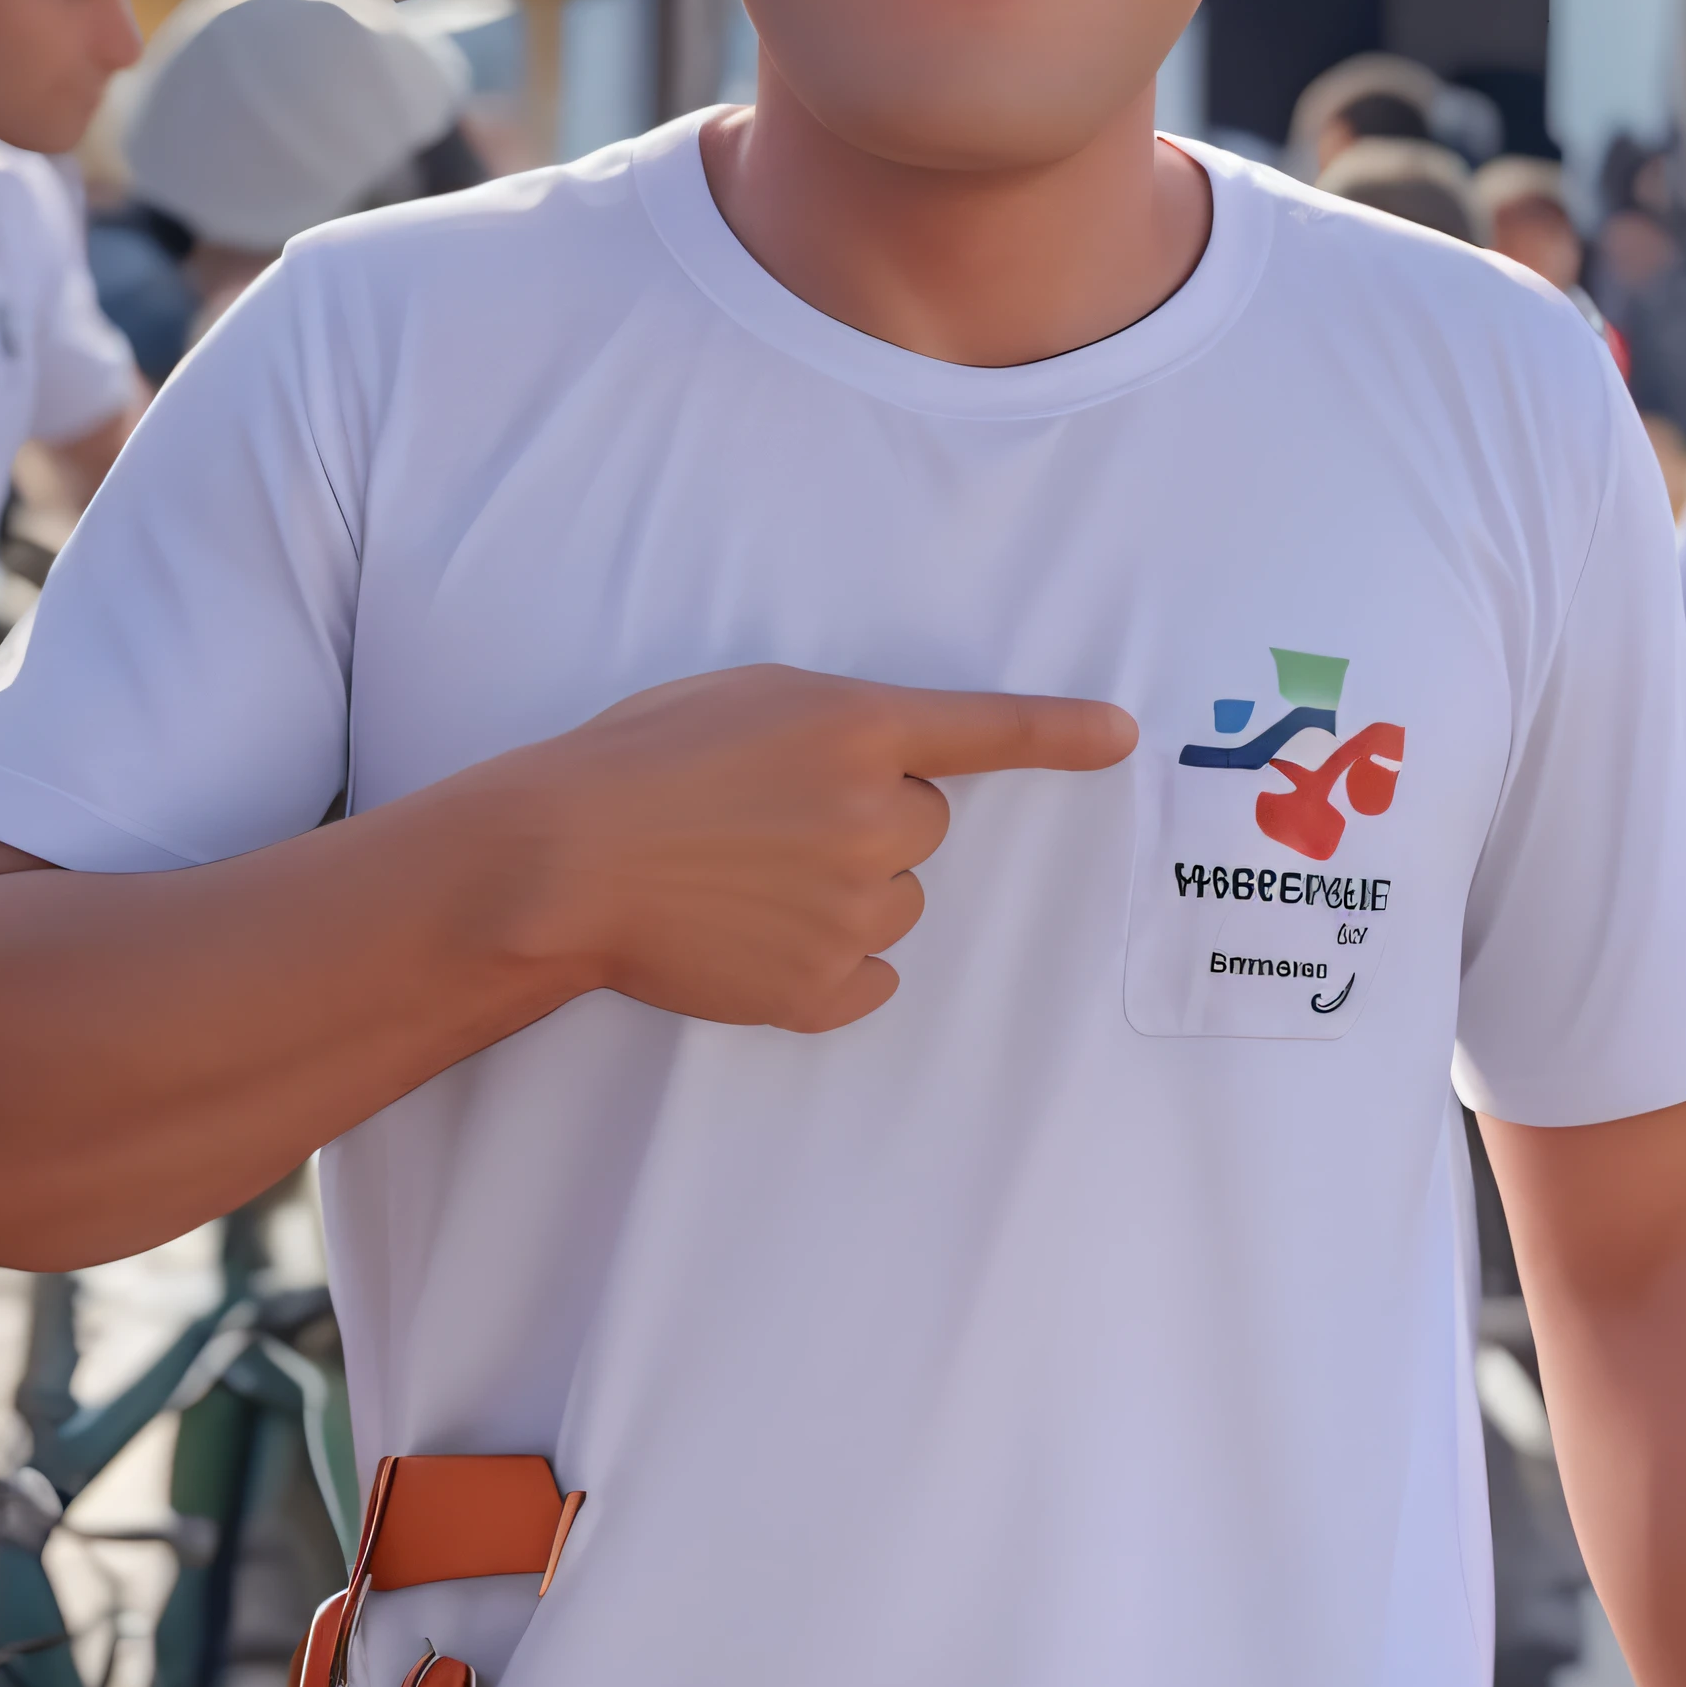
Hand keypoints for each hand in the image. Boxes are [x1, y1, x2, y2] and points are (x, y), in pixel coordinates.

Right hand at [490, 663, 1135, 1033]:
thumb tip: (887, 767)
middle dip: (868, 823)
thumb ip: (833, 726)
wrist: (564, 861)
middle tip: (773, 823)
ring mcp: (855, 909)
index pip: (990, 730)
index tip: (1122, 737)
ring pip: (894, 903)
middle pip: (924, 828)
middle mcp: (876, 817)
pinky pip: (870, 980)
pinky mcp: (824, 987)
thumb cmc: (637, 762)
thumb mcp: (744, 699)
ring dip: (843, 893)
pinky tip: (756, 941)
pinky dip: (828, 968)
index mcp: (859, 729)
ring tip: (746, 881)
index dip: (1063, 733)